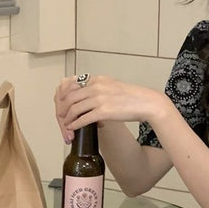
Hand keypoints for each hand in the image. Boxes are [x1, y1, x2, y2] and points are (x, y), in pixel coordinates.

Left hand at [54, 75, 171, 143]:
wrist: (147, 103)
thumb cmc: (133, 97)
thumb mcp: (113, 86)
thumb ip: (100, 89)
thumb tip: (88, 98)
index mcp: (98, 79)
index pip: (73, 85)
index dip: (64, 96)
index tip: (61, 104)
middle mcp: (97, 86)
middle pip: (70, 97)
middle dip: (62, 109)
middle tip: (61, 117)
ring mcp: (99, 98)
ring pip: (74, 109)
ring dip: (67, 118)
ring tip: (66, 125)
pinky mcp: (104, 111)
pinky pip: (82, 119)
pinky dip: (75, 125)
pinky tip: (73, 128)